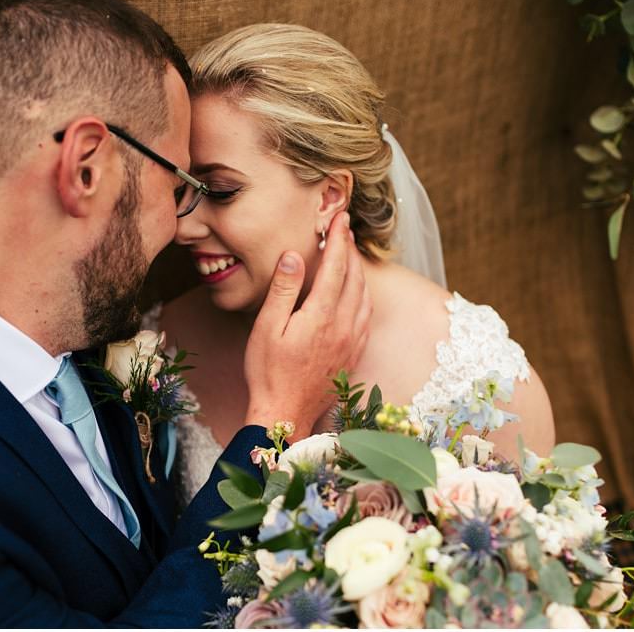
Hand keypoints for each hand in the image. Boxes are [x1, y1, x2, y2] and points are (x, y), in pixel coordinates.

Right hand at [243, 212, 370, 440]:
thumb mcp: (267, 328)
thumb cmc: (268, 372)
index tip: (340, 219)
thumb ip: (283, 290)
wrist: (286, 415)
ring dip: (359, 271)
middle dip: (351, 250)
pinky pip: (366, 316)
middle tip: (345, 229)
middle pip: (355, 277)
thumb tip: (293, 256)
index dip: (339, 239)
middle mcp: (343, 325)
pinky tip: (356, 293)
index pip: (336, 266)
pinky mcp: (353, 354)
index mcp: (321, 315)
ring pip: (364, 296)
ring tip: (351, 255)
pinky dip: (363, 295)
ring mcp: (352, 341)